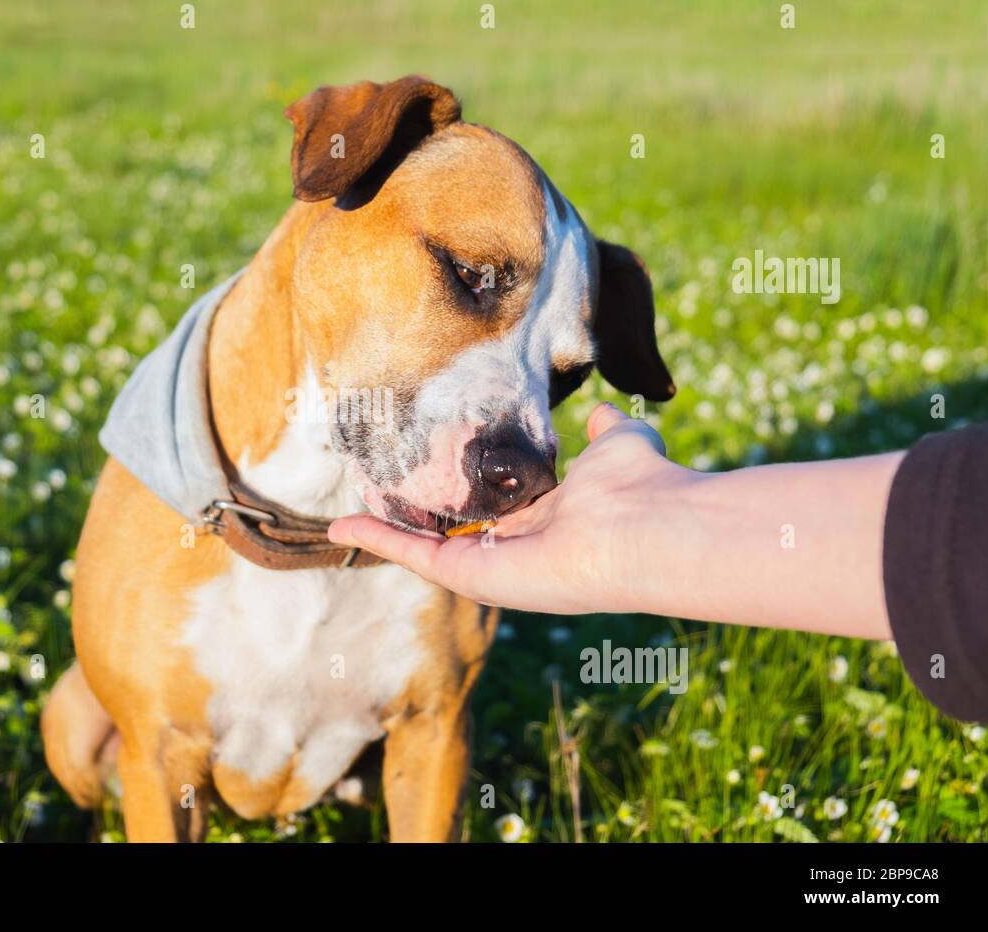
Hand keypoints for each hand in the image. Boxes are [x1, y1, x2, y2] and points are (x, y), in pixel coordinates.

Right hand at [328, 402, 696, 613]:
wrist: (646, 524)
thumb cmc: (638, 485)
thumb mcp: (616, 443)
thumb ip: (604, 430)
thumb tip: (600, 412)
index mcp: (546, 520)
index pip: (494, 509)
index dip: (463, 491)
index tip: (434, 472)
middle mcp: (515, 549)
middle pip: (451, 535)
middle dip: (414, 519)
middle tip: (375, 494)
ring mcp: (490, 566)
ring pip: (423, 549)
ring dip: (382, 535)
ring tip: (342, 521)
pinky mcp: (470, 576)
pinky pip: (413, 556)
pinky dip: (376, 541)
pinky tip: (341, 528)